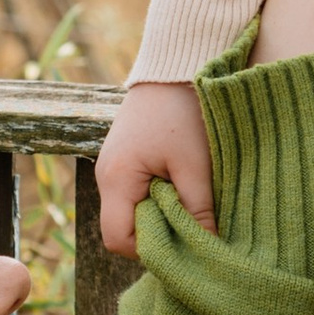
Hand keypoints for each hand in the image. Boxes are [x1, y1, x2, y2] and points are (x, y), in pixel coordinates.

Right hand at [96, 78, 213, 253]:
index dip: (151, 249)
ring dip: (160, 215)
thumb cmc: (185, 111)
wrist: (175, 63)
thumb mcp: (196, 165)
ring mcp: (113, 167)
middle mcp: (105, 176)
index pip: (118, 239)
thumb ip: (198, 211)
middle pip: (123, 229)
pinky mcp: (125, 160)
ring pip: (132, 212)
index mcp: (116, 179)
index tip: (184, 240)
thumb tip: (208, 251)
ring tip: (190, 201)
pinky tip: (182, 186)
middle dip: (158, 234)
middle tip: (192, 223)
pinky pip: (136, 194)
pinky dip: (157, 198)